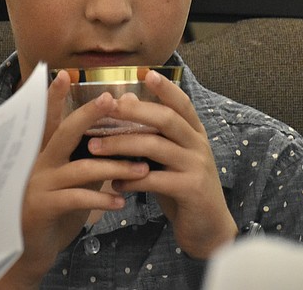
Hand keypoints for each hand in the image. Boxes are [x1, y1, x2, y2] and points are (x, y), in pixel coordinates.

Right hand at [0, 71, 150, 288]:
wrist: (30, 249)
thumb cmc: (55, 208)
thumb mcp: (71, 180)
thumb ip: (86, 159)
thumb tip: (116, 138)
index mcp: (44, 153)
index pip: (50, 119)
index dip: (55, 96)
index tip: (66, 73)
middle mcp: (38, 163)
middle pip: (64, 132)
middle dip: (89, 115)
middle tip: (113, 101)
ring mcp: (39, 185)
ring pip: (82, 167)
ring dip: (116, 167)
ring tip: (142, 170)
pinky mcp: (43, 208)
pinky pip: (77, 198)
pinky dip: (102, 198)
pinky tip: (121, 201)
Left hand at [86, 70, 237, 258]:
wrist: (208, 229)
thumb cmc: (182, 189)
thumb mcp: (169, 159)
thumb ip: (153, 134)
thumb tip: (128, 100)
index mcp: (194, 133)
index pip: (181, 103)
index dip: (165, 88)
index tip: (145, 72)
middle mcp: (198, 145)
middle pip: (166, 119)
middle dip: (134, 111)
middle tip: (106, 108)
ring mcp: (197, 166)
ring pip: (156, 147)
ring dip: (121, 145)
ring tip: (94, 148)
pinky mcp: (191, 189)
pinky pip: (155, 179)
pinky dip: (130, 180)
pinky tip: (113, 183)